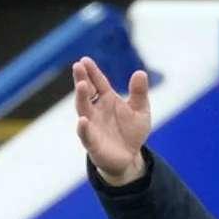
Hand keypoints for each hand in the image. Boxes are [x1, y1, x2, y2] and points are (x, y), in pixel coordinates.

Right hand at [72, 57, 151, 185]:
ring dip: (81, 98)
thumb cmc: (131, 132)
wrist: (129, 158)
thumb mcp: (140, 111)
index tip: (85, 60)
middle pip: (86, 92)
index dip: (92, 71)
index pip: (98, 82)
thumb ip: (139, 93)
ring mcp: (92, 126)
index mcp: (106, 99)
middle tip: (78, 66)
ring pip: (83, 110)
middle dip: (82, 79)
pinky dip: (83, 128)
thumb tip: (141, 72)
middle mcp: (96, 110)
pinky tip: (83, 120)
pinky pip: (86, 135)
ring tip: (82, 85)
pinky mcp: (92, 143)